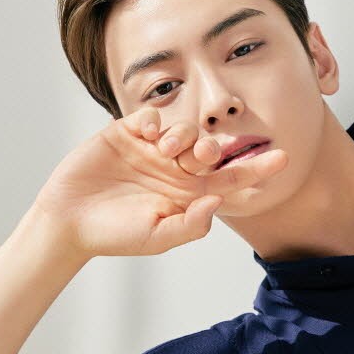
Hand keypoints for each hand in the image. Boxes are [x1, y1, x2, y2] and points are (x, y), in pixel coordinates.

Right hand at [31, 106, 287, 258]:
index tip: (285, 158)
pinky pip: (151, 115)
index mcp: (191, 193)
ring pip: (185, 128)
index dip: (257, 168)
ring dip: (183, 135)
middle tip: (204, 156)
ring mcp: (152, 149)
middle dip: (214, 148)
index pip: (232, 178)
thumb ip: (191, 224)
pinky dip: (154, 120)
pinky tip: (145, 135)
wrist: (69, 222)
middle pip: (212, 148)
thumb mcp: (158, 237)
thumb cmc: (115, 234)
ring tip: (164, 151)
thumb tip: (217, 203)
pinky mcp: (127, 134)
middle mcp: (177, 169)